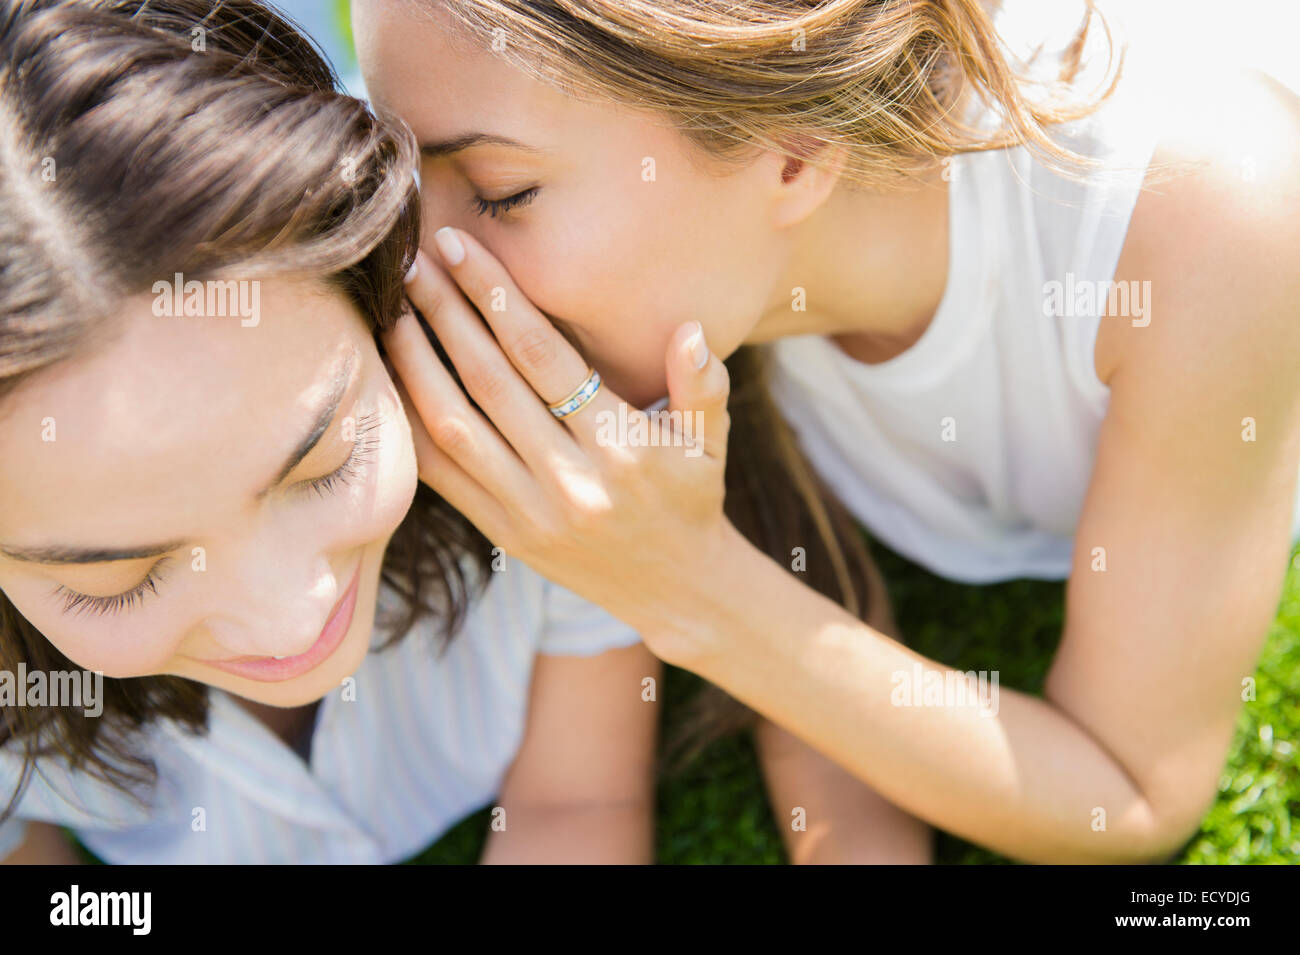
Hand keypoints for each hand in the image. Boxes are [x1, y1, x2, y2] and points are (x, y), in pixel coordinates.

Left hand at [382, 228, 736, 655]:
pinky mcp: (505, 535)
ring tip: (392, 312)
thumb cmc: (691, 497)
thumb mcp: (712, 441)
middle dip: (444, 313)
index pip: (542, 356)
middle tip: (410, 263)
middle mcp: (570, 481)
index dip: (494, 296)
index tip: (458, 248)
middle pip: (488, 381)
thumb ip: (704, 384)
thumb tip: (689, 330)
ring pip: (454, 427)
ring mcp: (531, 512)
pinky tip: (394, 381)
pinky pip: (443, 476)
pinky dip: (412, 426)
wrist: (677, 589)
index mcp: (619, 447)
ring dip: (416, 364)